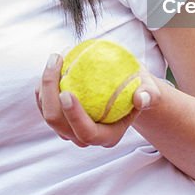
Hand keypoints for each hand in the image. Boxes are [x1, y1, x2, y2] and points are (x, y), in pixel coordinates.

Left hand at [35, 53, 163, 147]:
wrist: (127, 90)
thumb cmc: (139, 89)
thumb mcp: (149, 89)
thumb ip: (148, 94)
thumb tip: (141, 98)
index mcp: (107, 137)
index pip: (86, 132)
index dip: (73, 117)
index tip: (66, 92)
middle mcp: (84, 137)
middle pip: (58, 123)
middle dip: (50, 96)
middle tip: (56, 65)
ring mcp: (69, 128)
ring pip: (47, 112)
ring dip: (45, 86)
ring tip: (56, 58)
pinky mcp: (59, 116)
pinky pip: (44, 102)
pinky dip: (44, 84)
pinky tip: (55, 62)